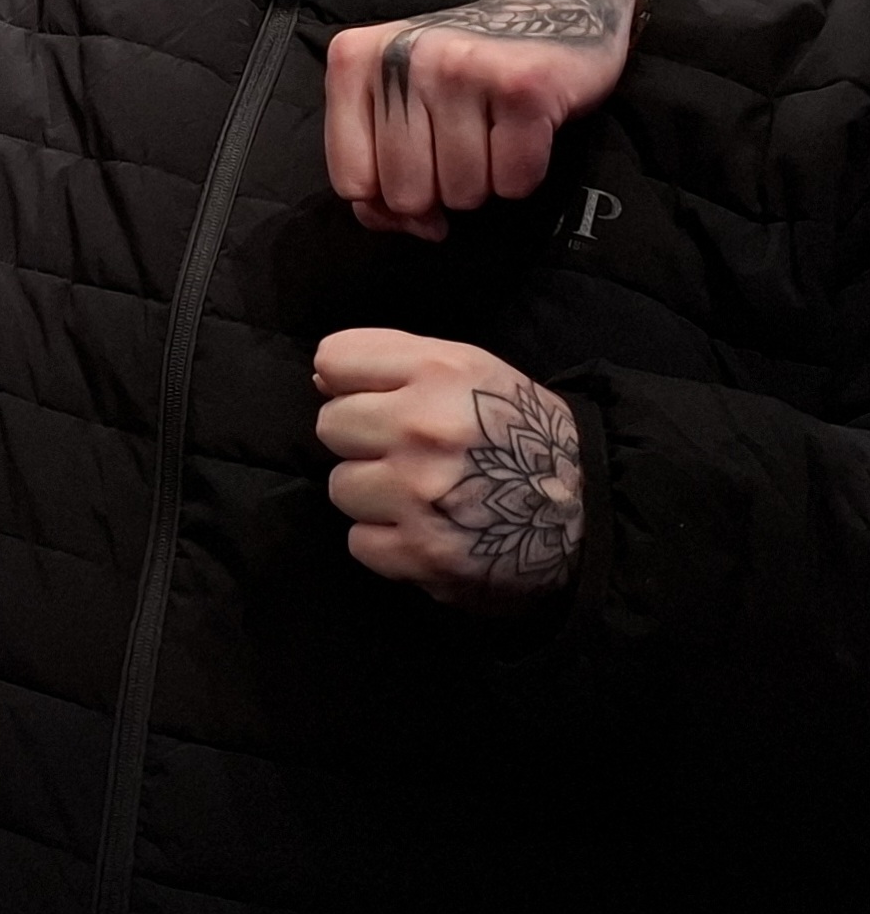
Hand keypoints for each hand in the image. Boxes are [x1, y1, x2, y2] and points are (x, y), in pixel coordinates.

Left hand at [315, 329, 583, 606]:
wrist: (592, 512)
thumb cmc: (523, 433)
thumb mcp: (472, 371)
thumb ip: (395, 363)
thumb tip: (321, 377)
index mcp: (439, 373)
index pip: (334, 359)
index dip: (350, 381)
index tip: (375, 398)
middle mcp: (424, 429)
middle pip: (330, 426)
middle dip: (362, 439)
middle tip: (407, 452)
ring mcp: (420, 495)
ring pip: (340, 486)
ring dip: (373, 494)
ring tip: (422, 494)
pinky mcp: (422, 554)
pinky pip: (358, 541)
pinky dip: (386, 541)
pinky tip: (426, 529)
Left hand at [323, 0, 635, 240]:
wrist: (551, 7)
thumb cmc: (461, 70)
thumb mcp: (395, 105)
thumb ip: (374, 170)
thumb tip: (415, 227)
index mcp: (353, 61)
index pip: (351, 181)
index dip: (386, 198)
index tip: (416, 168)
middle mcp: (402, 59)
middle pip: (406, 193)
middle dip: (439, 189)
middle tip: (462, 144)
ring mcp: (462, 69)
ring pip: (462, 194)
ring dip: (483, 181)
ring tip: (492, 132)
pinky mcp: (524, 88)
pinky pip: (514, 183)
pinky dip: (523, 175)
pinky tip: (525, 131)